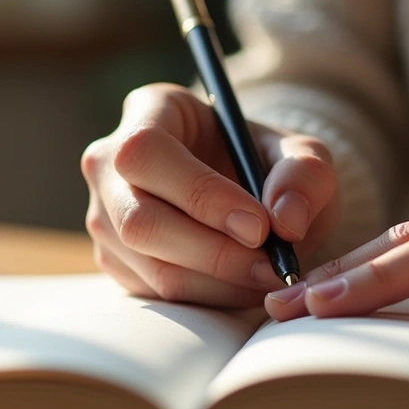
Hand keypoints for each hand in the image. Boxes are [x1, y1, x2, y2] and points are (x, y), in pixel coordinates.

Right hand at [81, 83, 337, 306]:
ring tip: (267, 276)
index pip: (148, 153)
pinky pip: (154, 291)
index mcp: (148, 111)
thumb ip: (305, 175)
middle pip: (139, 219)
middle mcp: (109, 163)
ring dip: (217, 282)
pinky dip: (207, 296)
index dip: (199, 194)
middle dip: (213, 252)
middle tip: (271, 266)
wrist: (243, 191)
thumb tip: (287, 222)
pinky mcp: (113, 259)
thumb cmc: (263, 161)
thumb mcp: (299, 153)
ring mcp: (103, 215)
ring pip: (148, 263)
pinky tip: (242, 284)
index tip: (259, 226)